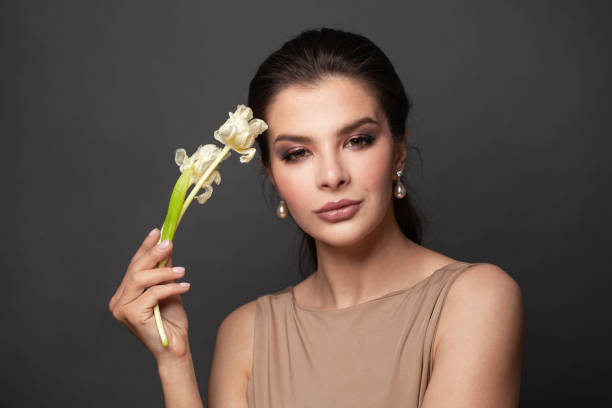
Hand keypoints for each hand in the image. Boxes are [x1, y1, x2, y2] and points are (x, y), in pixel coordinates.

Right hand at [109, 228, 191, 364]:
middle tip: (170, 243)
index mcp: (124, 294)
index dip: (145, 247)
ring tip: (182, 271)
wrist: (176, 349)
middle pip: (135, 269)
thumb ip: (164, 271)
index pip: (133, 266)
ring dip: (163, 271)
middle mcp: (119, 301)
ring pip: (140, 278)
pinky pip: (152, 293)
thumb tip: (167, 247)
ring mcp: (122, 309)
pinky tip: (185, 286)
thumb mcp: (169, 290)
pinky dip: (170, 287)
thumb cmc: (172, 322)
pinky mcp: (132, 315)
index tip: (158, 232)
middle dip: (153, 253)